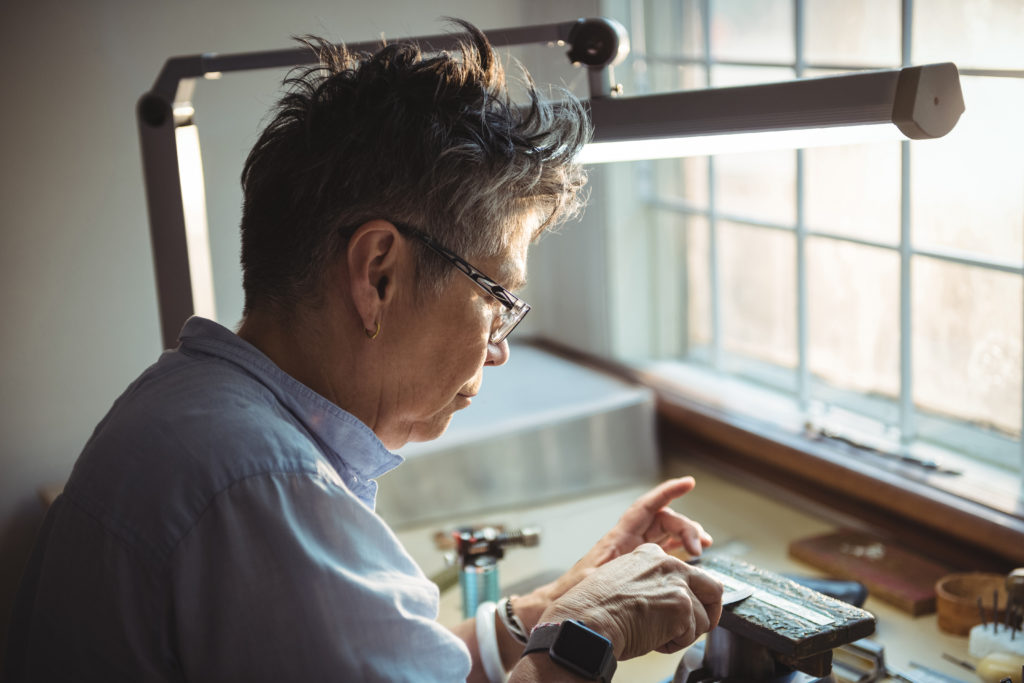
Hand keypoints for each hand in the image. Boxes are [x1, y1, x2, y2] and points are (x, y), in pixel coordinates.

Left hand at [520, 477, 711, 617]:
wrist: (564, 605)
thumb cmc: (573, 593)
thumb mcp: (593, 581)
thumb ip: (610, 575)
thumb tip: (625, 573)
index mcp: (619, 539)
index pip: (647, 507)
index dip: (667, 492)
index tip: (687, 483)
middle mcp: (629, 542)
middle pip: (664, 521)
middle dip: (686, 527)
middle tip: (700, 547)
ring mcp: (634, 553)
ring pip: (666, 534)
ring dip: (686, 537)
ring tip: (702, 547)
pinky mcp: (636, 567)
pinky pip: (662, 551)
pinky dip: (678, 550)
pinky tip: (690, 558)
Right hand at [541, 543, 723, 659]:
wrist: (588, 620)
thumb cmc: (595, 609)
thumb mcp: (622, 580)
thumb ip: (648, 583)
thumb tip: (664, 603)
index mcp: (652, 555)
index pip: (686, 573)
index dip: (685, 596)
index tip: (679, 609)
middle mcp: (669, 564)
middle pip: (712, 587)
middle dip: (709, 610)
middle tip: (693, 626)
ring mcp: (678, 584)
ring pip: (702, 618)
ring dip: (683, 634)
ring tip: (655, 635)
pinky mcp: (682, 606)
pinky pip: (691, 636)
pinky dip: (674, 645)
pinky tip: (652, 640)